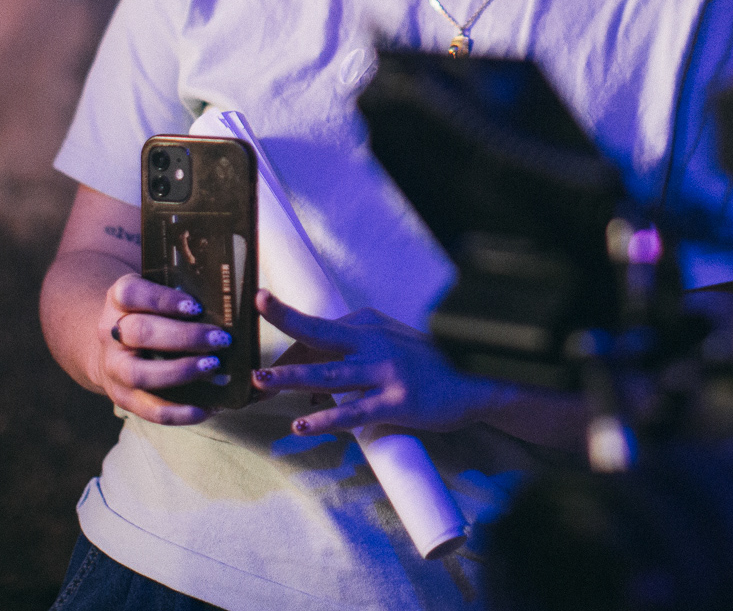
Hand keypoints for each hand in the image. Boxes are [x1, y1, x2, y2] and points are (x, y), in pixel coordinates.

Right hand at [90, 273, 234, 424]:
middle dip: (183, 337)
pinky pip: (148, 409)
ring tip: (213, 367)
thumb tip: (240, 301)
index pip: (131, 294)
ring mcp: (114, 368)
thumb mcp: (158, 294)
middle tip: (220, 338)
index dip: (163, 300)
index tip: (196, 306)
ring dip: (179, 372)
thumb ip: (186, 292)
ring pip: (139, 374)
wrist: (115, 346)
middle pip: (139, 333)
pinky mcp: (122, 397)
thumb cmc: (151, 314)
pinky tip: (205, 409)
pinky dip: (178, 412)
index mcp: (119, 300)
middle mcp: (111, 333)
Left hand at [250, 291, 495, 435]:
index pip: (320, 327)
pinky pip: (353, 411)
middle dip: (285, 319)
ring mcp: (385, 372)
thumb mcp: (390, 343)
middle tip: (256, 309)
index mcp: (370, 325)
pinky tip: (302, 423)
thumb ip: (354, 349)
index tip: (263, 323)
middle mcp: (374, 342)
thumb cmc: (428, 365)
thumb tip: (312, 368)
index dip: (289, 334)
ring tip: (261, 381)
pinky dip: (325, 418)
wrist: (477, 382)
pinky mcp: (396, 402)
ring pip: (329, 373)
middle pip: (320, 330)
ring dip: (292, 376)